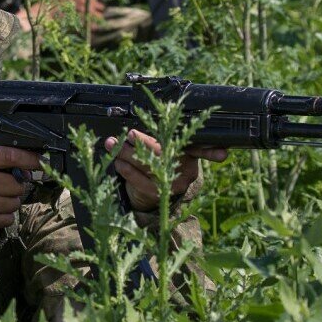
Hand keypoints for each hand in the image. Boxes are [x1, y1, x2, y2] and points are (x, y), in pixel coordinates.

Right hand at [0, 145, 41, 228]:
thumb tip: (25, 170)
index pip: (10, 156)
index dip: (28, 159)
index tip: (39, 161)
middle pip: (16, 183)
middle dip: (17, 186)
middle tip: (9, 186)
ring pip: (14, 202)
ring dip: (11, 201)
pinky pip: (8, 218)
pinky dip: (5, 216)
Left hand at [103, 130, 227, 211]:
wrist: (160, 197)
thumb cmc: (163, 164)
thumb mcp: (171, 151)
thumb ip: (164, 138)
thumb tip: (144, 124)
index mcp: (192, 154)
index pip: (201, 147)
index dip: (209, 150)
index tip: (207, 148)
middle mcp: (186, 170)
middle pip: (166, 153)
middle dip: (146, 142)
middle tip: (131, 134)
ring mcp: (173, 184)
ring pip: (149, 165)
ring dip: (127, 153)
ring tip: (112, 143)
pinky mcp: (160, 195)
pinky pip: (141, 181)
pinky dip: (127, 170)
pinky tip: (118, 162)